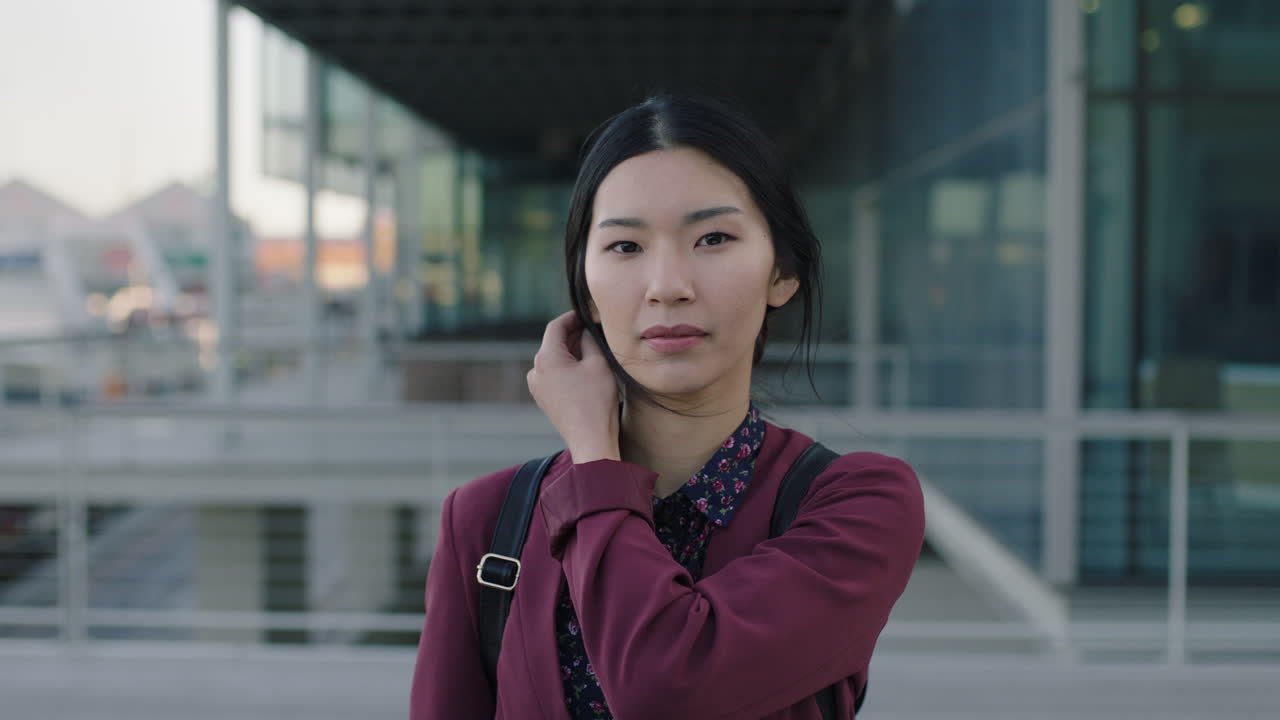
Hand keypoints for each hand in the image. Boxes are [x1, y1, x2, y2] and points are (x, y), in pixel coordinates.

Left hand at [527, 310, 620, 462]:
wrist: (591, 439)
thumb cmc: (596, 400)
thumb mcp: (598, 362)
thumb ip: (589, 340)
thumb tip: (585, 330)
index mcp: (545, 358)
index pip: (556, 326)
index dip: (573, 316)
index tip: (588, 313)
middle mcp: (535, 371)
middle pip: (554, 343)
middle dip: (574, 334)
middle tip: (596, 329)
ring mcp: (538, 387)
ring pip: (555, 359)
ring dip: (572, 352)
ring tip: (594, 349)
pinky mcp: (544, 399)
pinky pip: (555, 375)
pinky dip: (568, 367)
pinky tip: (586, 370)